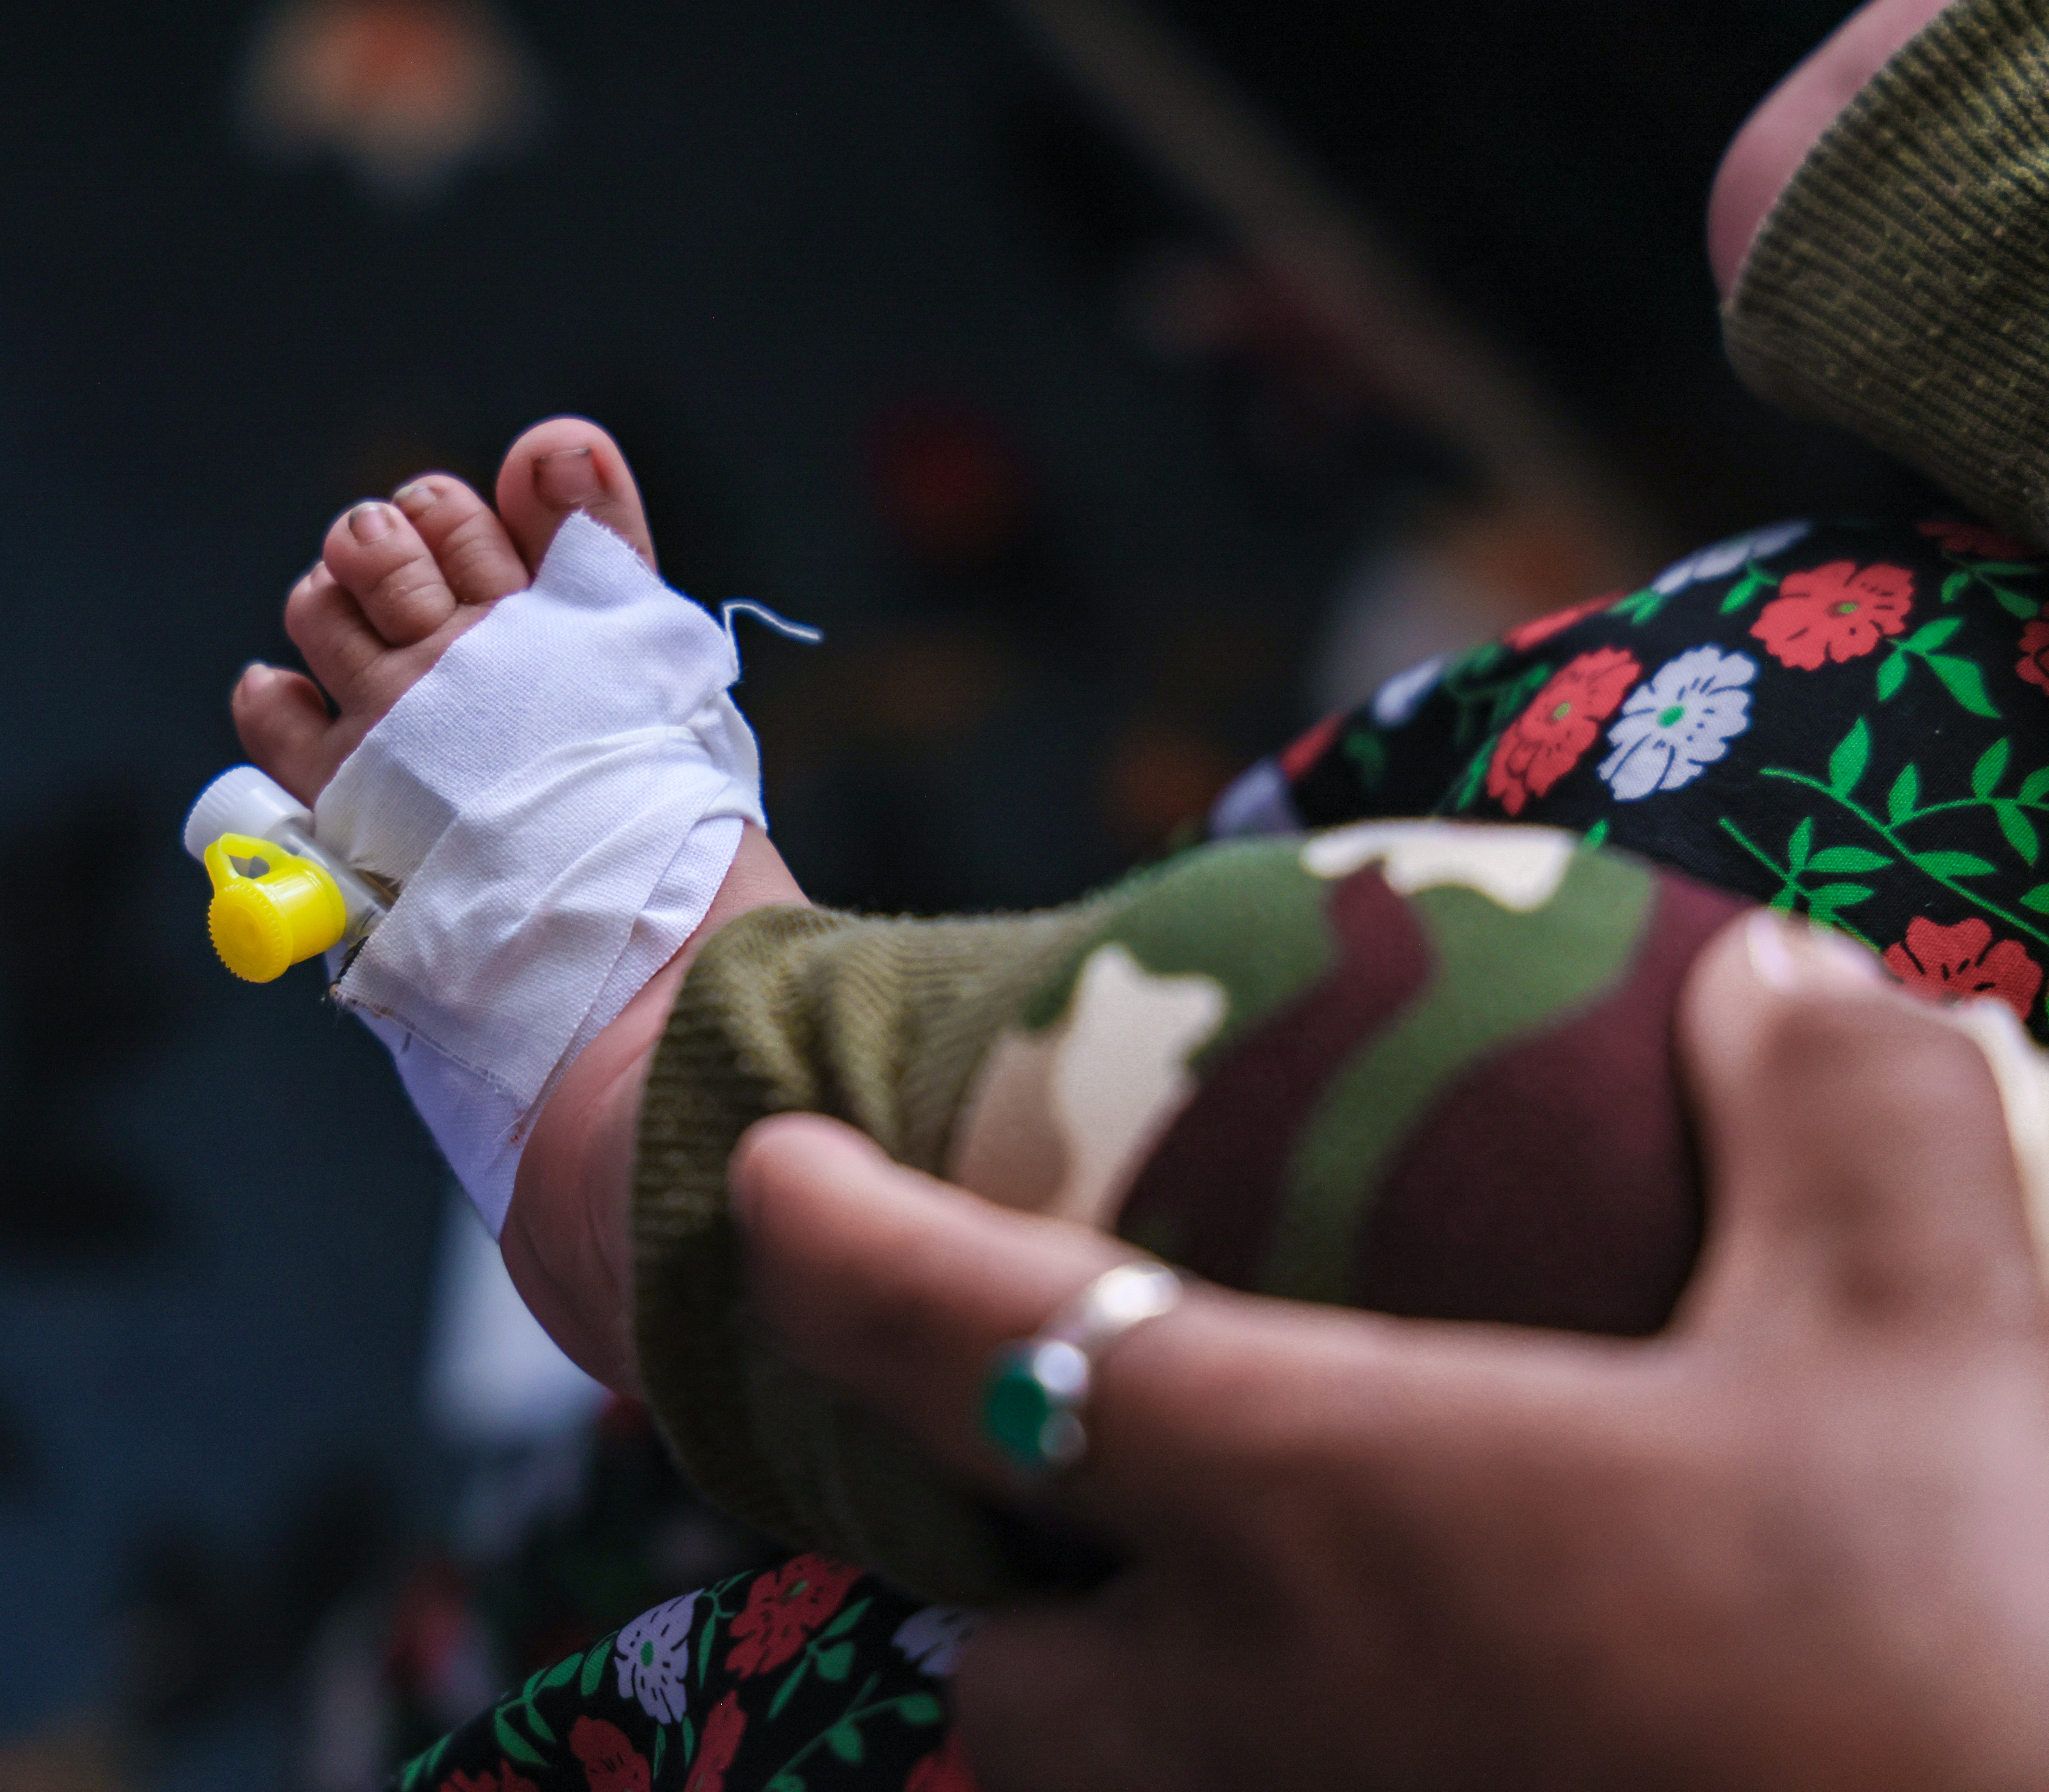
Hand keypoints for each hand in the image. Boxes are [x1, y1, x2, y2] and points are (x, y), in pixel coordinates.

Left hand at [732, 912, 2048, 1789]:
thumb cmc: (1963, 1654)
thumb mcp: (1936, 1335)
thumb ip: (1844, 1120)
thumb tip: (1786, 980)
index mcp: (1324, 1505)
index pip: (974, 1343)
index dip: (833, 1248)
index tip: (762, 1179)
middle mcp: (1262, 1708)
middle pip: (987, 1662)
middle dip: (969, 1574)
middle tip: (1034, 1471)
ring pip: (1095, 1789)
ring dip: (1094, 1702)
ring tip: (1189, 1612)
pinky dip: (1243, 1773)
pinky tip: (1380, 1721)